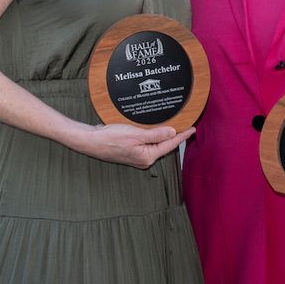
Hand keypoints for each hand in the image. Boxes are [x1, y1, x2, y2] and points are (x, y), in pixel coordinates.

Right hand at [77, 123, 192, 168]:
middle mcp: (144, 159)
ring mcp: (138, 156)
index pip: (170, 145)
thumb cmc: (111, 138)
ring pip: (156, 144)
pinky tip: (157, 129)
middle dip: (175, 136)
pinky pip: (148, 143)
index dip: (182, 136)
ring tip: (176, 125)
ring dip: (164, 135)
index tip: (193, 128)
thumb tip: (172, 132)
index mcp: (147, 157)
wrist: (91, 141)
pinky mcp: (132, 150)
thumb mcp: (136, 135)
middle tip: (187, 124)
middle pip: (164, 146)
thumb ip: (156, 135)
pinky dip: (154, 136)